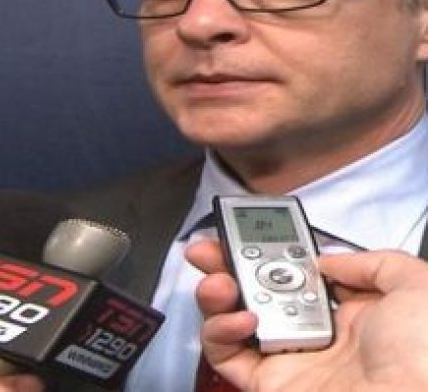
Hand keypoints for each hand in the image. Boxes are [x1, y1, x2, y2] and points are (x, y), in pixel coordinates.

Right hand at [186, 241, 427, 391]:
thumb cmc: (422, 351)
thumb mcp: (414, 287)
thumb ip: (370, 262)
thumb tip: (323, 262)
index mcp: (344, 309)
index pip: (290, 271)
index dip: (263, 250)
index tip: (241, 232)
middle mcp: (310, 330)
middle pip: (252, 291)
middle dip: (223, 265)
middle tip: (203, 250)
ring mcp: (286, 357)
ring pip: (232, 320)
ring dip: (215, 295)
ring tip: (218, 283)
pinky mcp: (267, 384)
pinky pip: (228, 356)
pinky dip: (221, 333)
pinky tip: (243, 320)